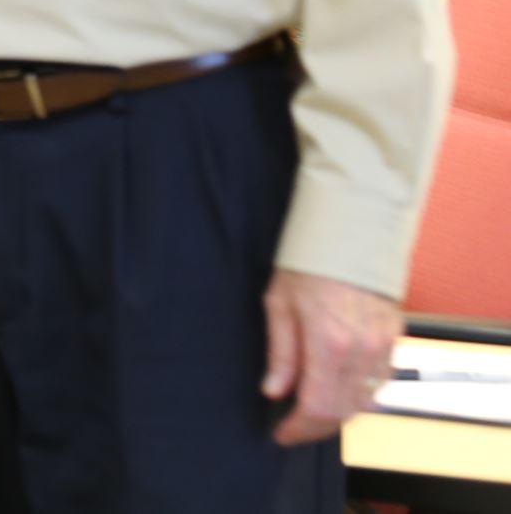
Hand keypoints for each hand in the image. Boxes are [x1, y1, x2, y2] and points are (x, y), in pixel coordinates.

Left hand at [260, 267, 401, 443]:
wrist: (349, 233)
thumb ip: (280, 353)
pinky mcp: (394, 340)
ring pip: (363, 403)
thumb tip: (274, 391)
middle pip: (342, 412)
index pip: (316, 407)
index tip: (279, 434)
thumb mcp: (278, 304)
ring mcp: (382, 348)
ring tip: (309, 412)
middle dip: (314, 427)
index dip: (297, 428)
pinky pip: (378, 384)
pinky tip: (337, 391)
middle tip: (291, 427)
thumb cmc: (307, 264)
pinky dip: (357, 396)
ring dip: (336, 415)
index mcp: (328, 344)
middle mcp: (362, 352)